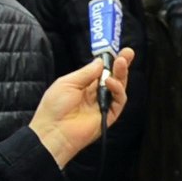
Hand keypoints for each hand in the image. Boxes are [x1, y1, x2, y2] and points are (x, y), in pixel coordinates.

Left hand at [29, 48, 134, 167]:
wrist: (53, 131)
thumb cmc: (54, 107)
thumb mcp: (68, 82)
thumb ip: (86, 72)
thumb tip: (100, 61)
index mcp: (84, 86)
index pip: (101, 71)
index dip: (108, 61)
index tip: (115, 49)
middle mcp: (95, 94)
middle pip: (113, 77)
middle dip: (121, 65)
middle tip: (128, 52)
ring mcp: (103, 105)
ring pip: (119, 87)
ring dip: (121, 73)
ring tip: (121, 62)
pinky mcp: (109, 116)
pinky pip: (119, 101)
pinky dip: (118, 90)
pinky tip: (111, 82)